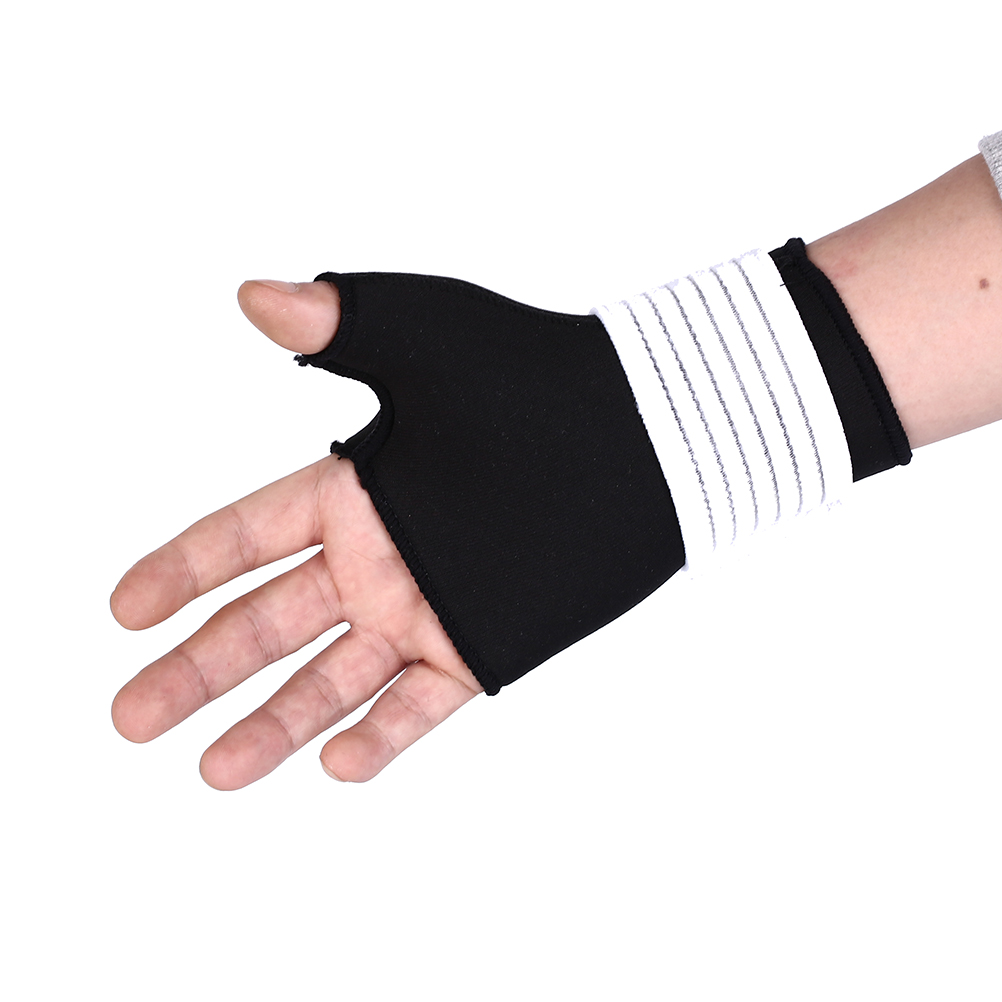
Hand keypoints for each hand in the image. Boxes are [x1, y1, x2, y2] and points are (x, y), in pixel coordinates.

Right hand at [110, 280, 482, 788]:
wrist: (640, 435)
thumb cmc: (531, 373)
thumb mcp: (429, 340)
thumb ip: (342, 325)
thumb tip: (253, 294)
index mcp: (351, 491)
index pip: (242, 537)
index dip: (180, 570)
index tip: (121, 609)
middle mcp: (376, 558)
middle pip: (265, 622)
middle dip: (196, 667)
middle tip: (129, 715)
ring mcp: (427, 608)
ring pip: (332, 677)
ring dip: (273, 723)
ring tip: (213, 770)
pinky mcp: (483, 646)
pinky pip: (422, 703)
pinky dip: (382, 734)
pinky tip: (337, 764)